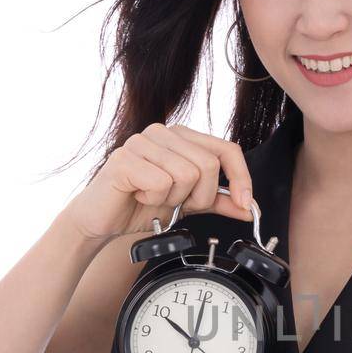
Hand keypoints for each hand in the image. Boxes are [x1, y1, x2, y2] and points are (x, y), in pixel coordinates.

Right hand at [59, 123, 255, 244]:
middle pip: (208, 165)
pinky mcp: (124, 158)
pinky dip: (153, 200)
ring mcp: (141, 141)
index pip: (226, 149)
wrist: (102, 220)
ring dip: (173, 199)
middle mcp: (162, 132)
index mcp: (181, 137)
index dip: (241, 177)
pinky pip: (160, 183)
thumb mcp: (189, 203)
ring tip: (153, 198)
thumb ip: (218, 201)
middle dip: (199, 197)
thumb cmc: (140, 205)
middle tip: (177, 204)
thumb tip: (249, 208)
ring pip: (186, 175)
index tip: (245, 203)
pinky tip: (138, 196)